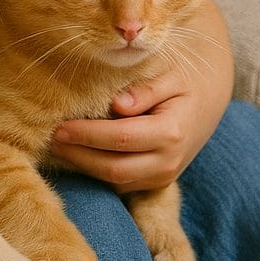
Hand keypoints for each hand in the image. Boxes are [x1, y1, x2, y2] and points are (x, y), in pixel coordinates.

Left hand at [49, 4, 232, 191]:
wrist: (206, 103)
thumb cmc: (183, 82)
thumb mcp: (170, 76)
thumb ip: (145, 89)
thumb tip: (118, 104)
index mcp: (172, 131)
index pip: (122, 138)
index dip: (88, 134)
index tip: (61, 125)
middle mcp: (168, 161)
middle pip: (114, 168)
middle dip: (79, 156)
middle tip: (53, 140)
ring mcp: (163, 177)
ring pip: (115, 181)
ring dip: (84, 167)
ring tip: (58, 147)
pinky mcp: (155, 184)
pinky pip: (121, 184)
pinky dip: (96, 172)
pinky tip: (76, 155)